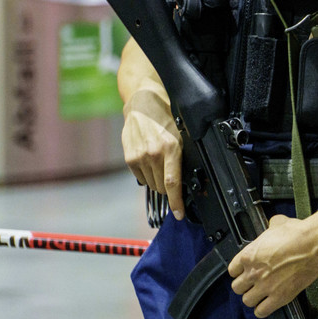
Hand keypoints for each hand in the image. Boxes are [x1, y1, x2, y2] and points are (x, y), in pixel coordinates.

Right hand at [121, 89, 184, 219]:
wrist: (142, 104)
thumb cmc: (167, 117)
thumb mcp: (183, 134)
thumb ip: (183, 156)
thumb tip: (188, 179)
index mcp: (171, 148)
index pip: (173, 183)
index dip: (177, 202)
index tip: (179, 214)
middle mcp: (154, 154)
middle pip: (163, 187)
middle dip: (170, 187)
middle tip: (173, 173)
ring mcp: (139, 157)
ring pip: (152, 184)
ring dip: (158, 180)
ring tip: (161, 163)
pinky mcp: (130, 158)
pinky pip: (141, 178)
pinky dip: (148, 174)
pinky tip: (151, 161)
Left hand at [229, 215, 317, 317]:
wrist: (314, 245)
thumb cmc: (298, 234)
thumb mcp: (278, 224)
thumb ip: (270, 227)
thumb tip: (273, 224)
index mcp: (249, 255)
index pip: (232, 270)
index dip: (239, 271)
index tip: (244, 272)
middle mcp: (253, 272)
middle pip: (237, 287)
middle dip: (245, 286)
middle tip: (253, 283)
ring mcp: (265, 286)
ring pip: (247, 301)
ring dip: (253, 298)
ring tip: (260, 295)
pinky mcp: (279, 297)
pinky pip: (261, 311)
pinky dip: (262, 309)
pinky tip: (267, 304)